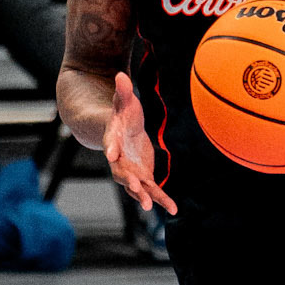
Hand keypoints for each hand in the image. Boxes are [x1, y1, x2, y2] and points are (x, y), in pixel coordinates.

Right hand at [104, 69, 176, 214]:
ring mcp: (131, 171)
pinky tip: (173, 210)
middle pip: (122, 172)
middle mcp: (120, 160)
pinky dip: (162, 200)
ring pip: (137, 187)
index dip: (111, 149)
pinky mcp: (144, 178)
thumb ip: (122, 91)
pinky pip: (153, 191)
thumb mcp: (124, 102)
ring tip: (150, 206)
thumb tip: (120, 74)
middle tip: (135, 188)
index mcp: (114, 141)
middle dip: (128, 181)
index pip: (111, 144)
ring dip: (144, 196)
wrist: (124, 133)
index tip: (111, 155)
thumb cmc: (123, 115)